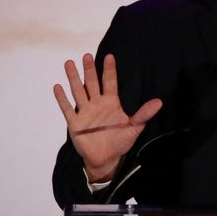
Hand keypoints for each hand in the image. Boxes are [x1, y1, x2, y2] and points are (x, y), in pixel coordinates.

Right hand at [53, 53, 161, 182]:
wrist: (106, 159)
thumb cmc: (120, 142)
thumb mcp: (134, 127)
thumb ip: (144, 114)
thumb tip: (159, 102)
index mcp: (111, 103)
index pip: (110, 82)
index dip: (109, 70)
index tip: (110, 57)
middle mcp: (96, 104)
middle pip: (92, 83)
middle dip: (89, 70)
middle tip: (86, 56)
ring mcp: (85, 112)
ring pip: (78, 91)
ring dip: (74, 78)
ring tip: (69, 64)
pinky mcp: (75, 123)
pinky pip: (67, 109)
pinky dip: (62, 99)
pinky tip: (58, 87)